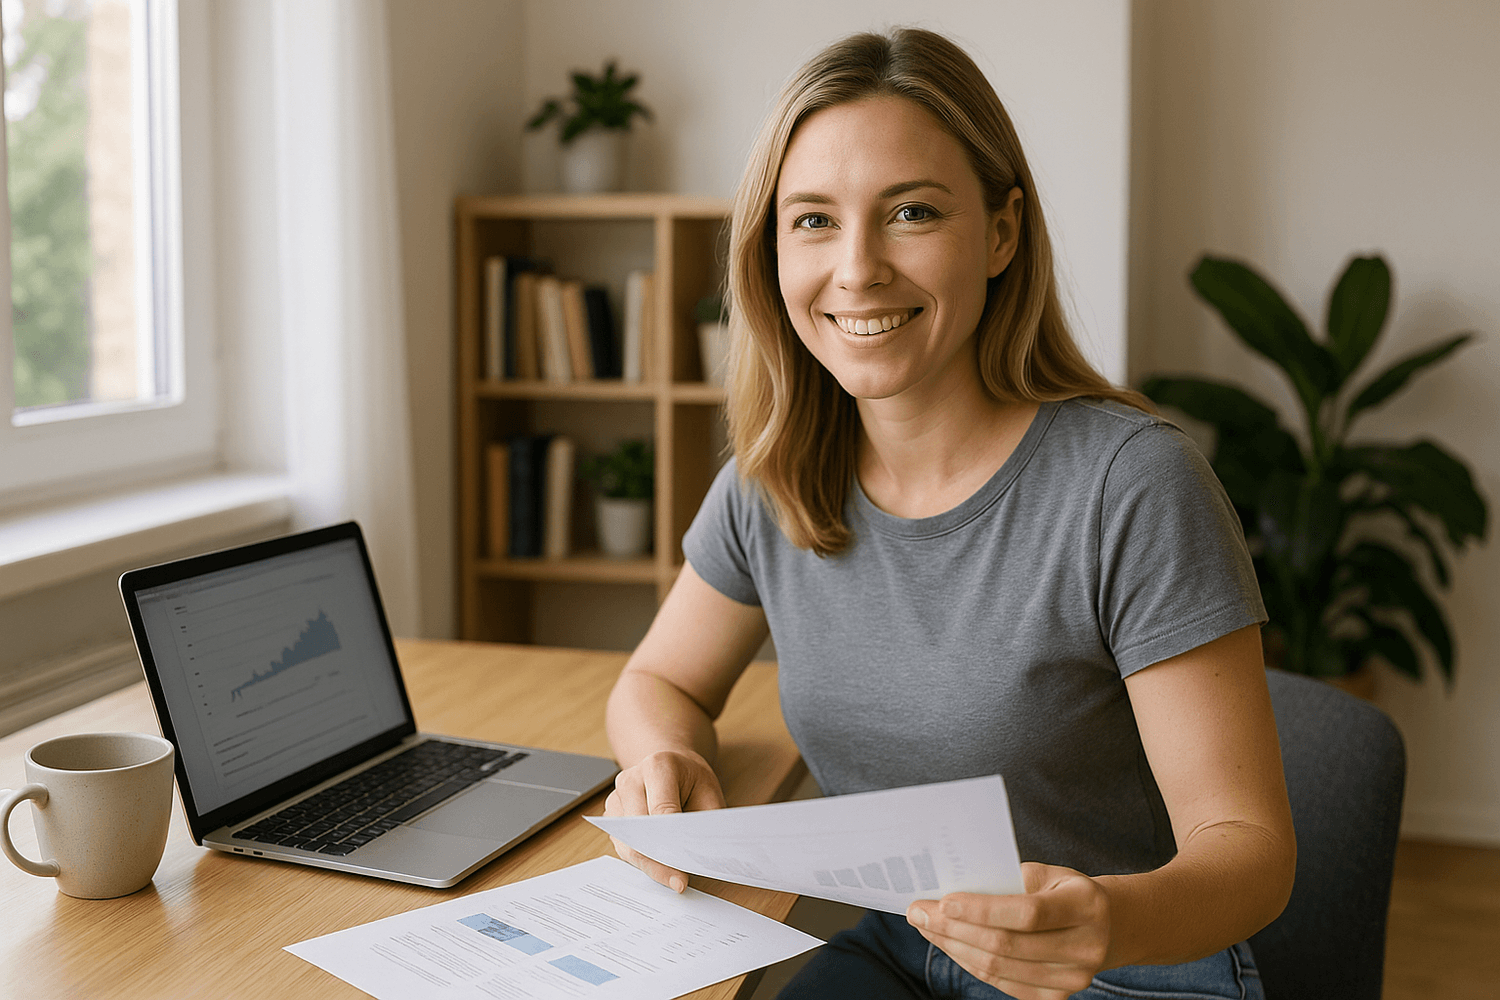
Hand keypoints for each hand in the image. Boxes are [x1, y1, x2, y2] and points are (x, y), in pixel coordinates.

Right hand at [602, 749, 725, 891]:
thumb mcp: (709, 793)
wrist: (671, 764)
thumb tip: (698, 857)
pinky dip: (641, 860)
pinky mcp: (611, 815)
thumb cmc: (691, 780)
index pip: (661, 811)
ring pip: (626, 843)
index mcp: (657, 766)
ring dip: (649, 864)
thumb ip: (703, 822)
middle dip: (658, 860)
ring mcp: (616, 796)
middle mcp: (630, 779)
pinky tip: (659, 869)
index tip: (683, 871)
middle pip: (638, 830)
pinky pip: (622, 845)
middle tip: (678, 882)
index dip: (672, 844)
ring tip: (671, 879)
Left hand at [906, 862, 1111, 999]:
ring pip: (999, 968)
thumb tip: (952, 888)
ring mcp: (1073, 978)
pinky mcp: (1057, 997)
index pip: (1028, 913)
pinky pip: (1001, 982)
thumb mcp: (1048, 874)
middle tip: (918, 912)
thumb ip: (1008, 880)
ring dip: (953, 947)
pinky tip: (949, 944)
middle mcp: (1085, 947)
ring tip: (926, 926)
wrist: (1107, 926)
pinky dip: (968, 963)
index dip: (983, 909)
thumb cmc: (1065, 891)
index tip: (944, 900)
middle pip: (1007, 945)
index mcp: (1086, 905)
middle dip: (954, 928)